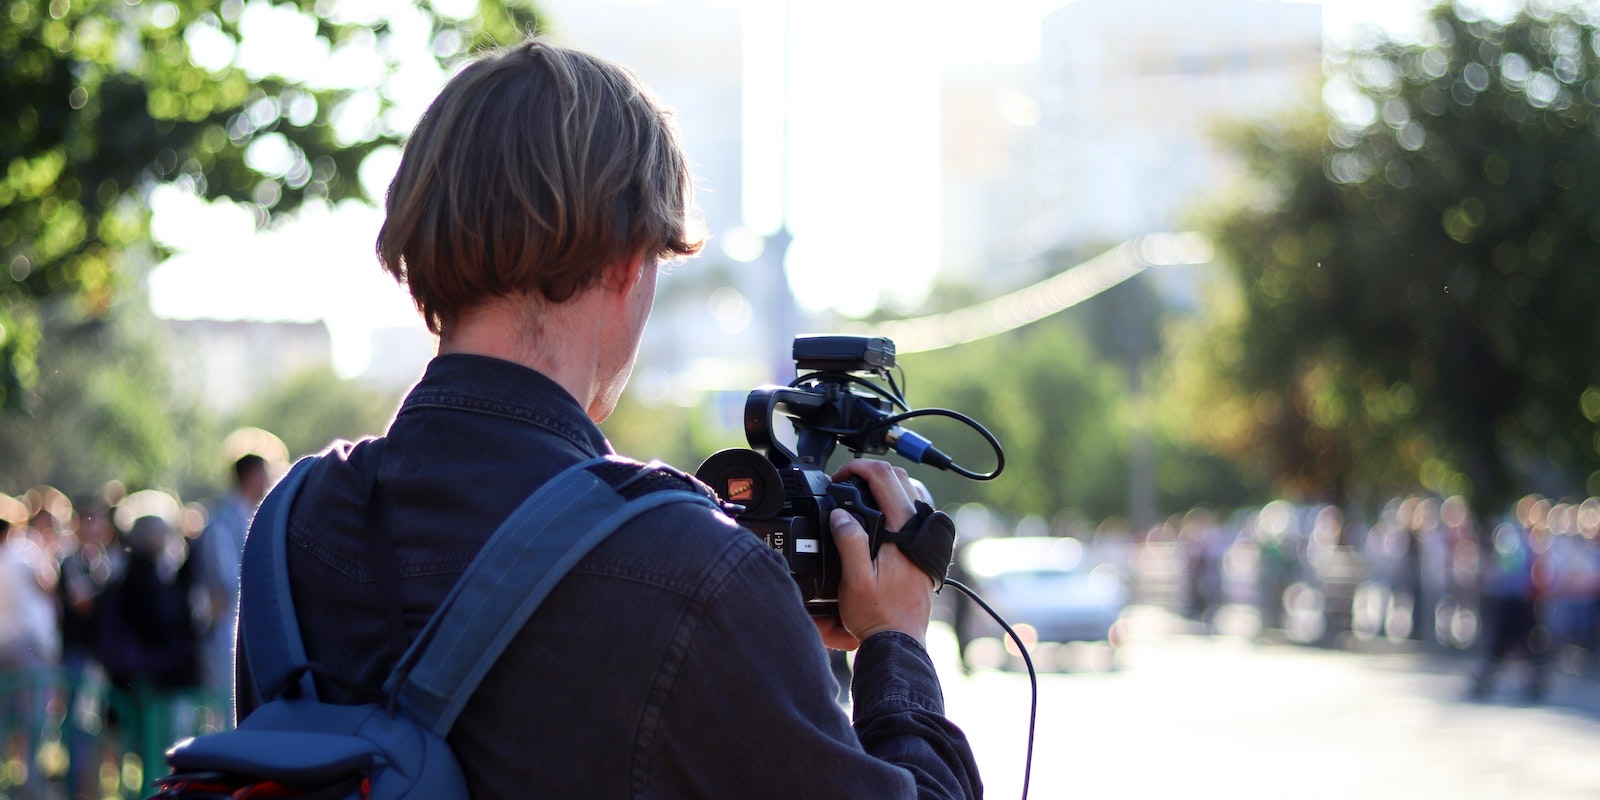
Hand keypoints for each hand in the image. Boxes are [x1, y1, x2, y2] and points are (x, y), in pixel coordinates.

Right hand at [825, 459, 933, 646]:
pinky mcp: (923, 547)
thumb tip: (840, 513)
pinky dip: (895, 500)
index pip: (884, 478)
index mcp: (902, 531)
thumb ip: (849, 542)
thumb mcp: (854, 580)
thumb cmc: (878, 615)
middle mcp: (917, 529)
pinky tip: (877, 514)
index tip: (838, 478)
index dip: (857, 468)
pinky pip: (912, 509)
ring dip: (884, 484)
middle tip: (845, 482)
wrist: (900, 640)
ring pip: (909, 491)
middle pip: (898, 477)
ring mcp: (923, 537)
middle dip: (869, 471)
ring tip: (857, 493)